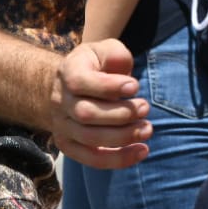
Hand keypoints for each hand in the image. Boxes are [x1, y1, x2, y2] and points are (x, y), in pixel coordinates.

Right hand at [51, 38, 151, 168]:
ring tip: (147, 129)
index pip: (80, 82)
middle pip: (86, 114)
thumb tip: (124, 74)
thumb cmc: (97, 65)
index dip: (109, 86)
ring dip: (123, 137)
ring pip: (89, 138)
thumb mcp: (105, 50)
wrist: (71, 84)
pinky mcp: (69, 145)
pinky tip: (142, 151)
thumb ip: (115, 54)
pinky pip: (91, 159)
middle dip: (120, 114)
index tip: (135, 86)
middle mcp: (60, 101)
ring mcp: (62, 126)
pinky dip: (118, 159)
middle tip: (145, 108)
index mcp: (67, 72)